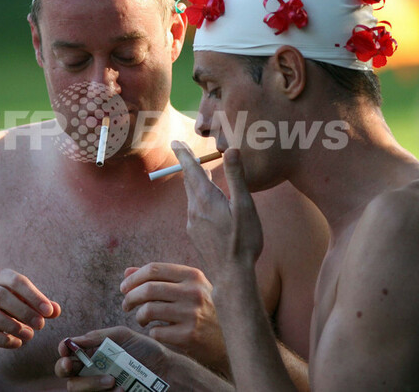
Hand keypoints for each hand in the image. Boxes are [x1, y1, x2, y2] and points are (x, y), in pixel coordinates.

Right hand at [0, 267, 60, 352]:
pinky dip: (2, 339)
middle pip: (2, 296)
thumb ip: (41, 307)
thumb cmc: (8, 310)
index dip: (34, 296)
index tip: (49, 311)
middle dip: (24, 311)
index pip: (17, 281)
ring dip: (12, 325)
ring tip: (30, 335)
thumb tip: (56, 310)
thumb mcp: (25, 304)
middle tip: (41, 325)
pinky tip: (17, 343)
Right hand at [55, 327, 168, 390]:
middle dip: (67, 369)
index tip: (66, 351)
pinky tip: (122, 390)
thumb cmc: (145, 351)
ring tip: (112, 380)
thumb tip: (74, 340)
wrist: (166, 371)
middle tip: (76, 367)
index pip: (67, 353)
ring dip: (91, 384)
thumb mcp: (123, 336)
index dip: (63, 351)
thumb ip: (99, 336)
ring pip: (77, 389)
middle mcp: (91, 370)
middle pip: (67, 374)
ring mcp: (98, 387)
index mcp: (92, 352)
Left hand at [120, 263, 228, 374]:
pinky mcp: (190, 336)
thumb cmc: (206, 309)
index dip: (133, 278)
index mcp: (193, 275)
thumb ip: (159, 278)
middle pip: (148, 289)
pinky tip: (159, 332)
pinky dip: (152, 332)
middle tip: (126, 305)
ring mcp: (192, 314)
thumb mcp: (189, 287)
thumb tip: (127, 271)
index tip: (124, 287)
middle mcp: (193, 292)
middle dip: (130, 297)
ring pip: (149, 310)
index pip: (153, 269)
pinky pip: (157, 332)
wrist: (231, 338)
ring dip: (139, 316)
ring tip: (142, 319)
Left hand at [171, 142, 263, 278]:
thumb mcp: (244, 205)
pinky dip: (199, 198)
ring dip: (194, 182)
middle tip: (183, 151)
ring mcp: (193, 223)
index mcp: (206, 198)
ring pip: (192, 196)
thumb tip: (231, 149)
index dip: (184, 154)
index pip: (191, 169)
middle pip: (189, 181)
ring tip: (200, 173)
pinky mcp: (196, 234)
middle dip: (187, 165)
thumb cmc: (243, 240)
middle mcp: (194, 209)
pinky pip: (195, 209)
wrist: (232, 275)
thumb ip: (236, 177)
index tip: (174, 142)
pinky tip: (209, 204)